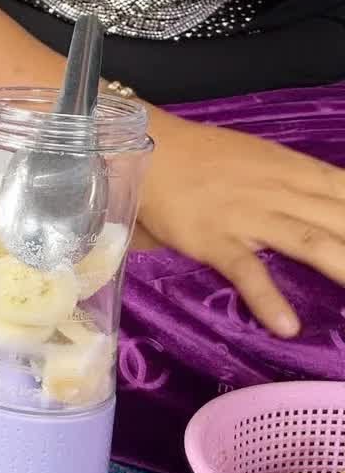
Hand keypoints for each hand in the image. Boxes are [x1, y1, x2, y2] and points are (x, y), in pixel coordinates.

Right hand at [137, 110, 344, 336]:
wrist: (146, 147)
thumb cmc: (200, 155)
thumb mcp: (260, 158)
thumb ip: (294, 182)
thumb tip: (329, 205)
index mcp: (295, 170)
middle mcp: (282, 191)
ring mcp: (248, 216)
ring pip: (312, 243)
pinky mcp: (214, 238)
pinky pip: (246, 270)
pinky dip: (267, 298)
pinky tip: (287, 325)